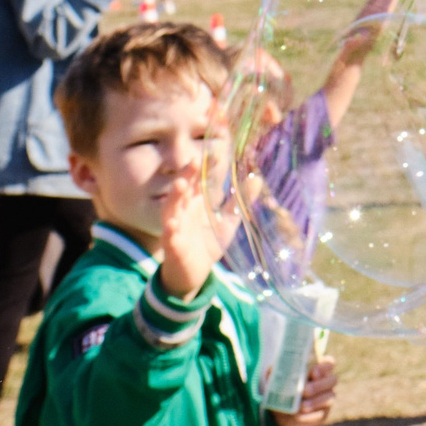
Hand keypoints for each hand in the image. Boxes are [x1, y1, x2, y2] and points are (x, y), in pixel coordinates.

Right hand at [154, 160, 234, 300]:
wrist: (194, 274)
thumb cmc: (208, 243)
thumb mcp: (227, 221)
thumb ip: (238, 200)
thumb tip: (256, 177)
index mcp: (196, 203)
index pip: (199, 180)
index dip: (206, 167)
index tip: (216, 152)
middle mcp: (184, 211)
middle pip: (183, 189)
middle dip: (187, 175)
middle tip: (195, 161)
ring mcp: (176, 228)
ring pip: (171, 209)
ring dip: (175, 197)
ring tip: (180, 185)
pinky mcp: (173, 246)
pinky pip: (169, 237)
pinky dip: (170, 230)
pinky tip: (172, 224)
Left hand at [269, 358, 336, 425]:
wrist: (284, 414)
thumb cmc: (284, 390)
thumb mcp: (278, 381)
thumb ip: (277, 373)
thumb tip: (272, 369)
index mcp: (318, 369)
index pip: (329, 363)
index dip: (324, 366)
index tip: (313, 372)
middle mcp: (327, 383)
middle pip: (332, 380)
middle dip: (319, 385)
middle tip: (305, 390)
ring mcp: (327, 399)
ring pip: (329, 398)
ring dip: (315, 402)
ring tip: (301, 406)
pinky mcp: (323, 414)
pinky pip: (321, 414)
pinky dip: (310, 416)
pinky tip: (299, 416)